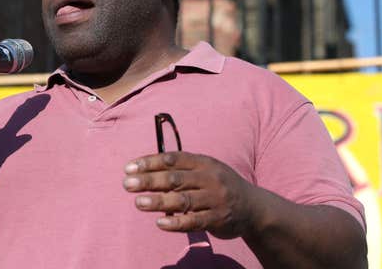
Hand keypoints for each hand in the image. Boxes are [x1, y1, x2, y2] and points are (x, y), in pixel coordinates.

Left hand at [123, 152, 258, 238]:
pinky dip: (176, 223)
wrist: (254, 208)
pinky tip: (160, 223)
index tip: (129, 168)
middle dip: (149, 180)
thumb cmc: (219, 186)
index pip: (173, 159)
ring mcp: (215, 199)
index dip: (150, 162)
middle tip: (127, 184)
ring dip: (159, 201)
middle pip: (175, 178)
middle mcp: (209, 178)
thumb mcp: (205, 170)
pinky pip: (194, 221)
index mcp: (203, 162)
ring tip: (139, 203)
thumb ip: (180, 169)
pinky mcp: (218, 219)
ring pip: (183, 200)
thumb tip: (145, 172)